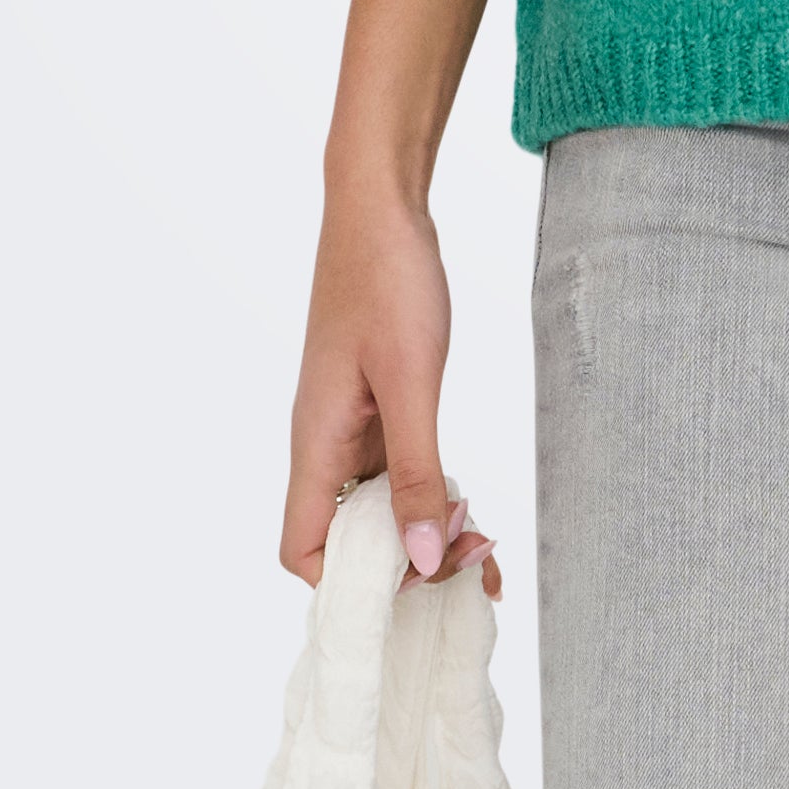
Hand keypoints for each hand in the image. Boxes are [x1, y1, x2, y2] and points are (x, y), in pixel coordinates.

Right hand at [280, 183, 502, 600]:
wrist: (382, 205)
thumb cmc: (385, 281)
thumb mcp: (410, 382)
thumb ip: (415, 471)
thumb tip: (422, 558)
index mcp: (317, 444)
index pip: (304, 552)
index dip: (349, 583)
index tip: (414, 583)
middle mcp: (326, 443)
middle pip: (348, 539)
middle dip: (406, 566)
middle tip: (475, 567)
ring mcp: (351, 425)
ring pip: (377, 506)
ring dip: (424, 532)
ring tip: (485, 551)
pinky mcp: (377, 404)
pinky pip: (396, 469)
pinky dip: (429, 492)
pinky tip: (467, 504)